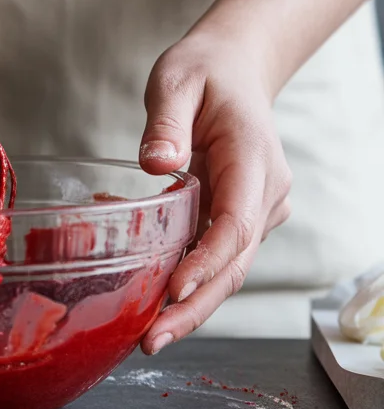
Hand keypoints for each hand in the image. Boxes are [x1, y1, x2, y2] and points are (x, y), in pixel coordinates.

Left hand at [137, 32, 291, 353]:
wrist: (234, 68)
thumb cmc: (204, 72)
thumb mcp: (176, 80)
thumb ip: (165, 121)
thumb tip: (156, 164)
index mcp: (253, 158)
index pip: (236, 223)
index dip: (207, 262)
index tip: (174, 291)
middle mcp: (264, 192)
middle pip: (234, 262)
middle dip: (195, 307)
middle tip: (151, 341)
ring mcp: (256, 208)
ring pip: (228, 269)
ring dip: (190, 304)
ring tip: (146, 336)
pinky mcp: (239, 216)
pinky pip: (214, 254)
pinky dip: (184, 276)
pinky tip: (144, 291)